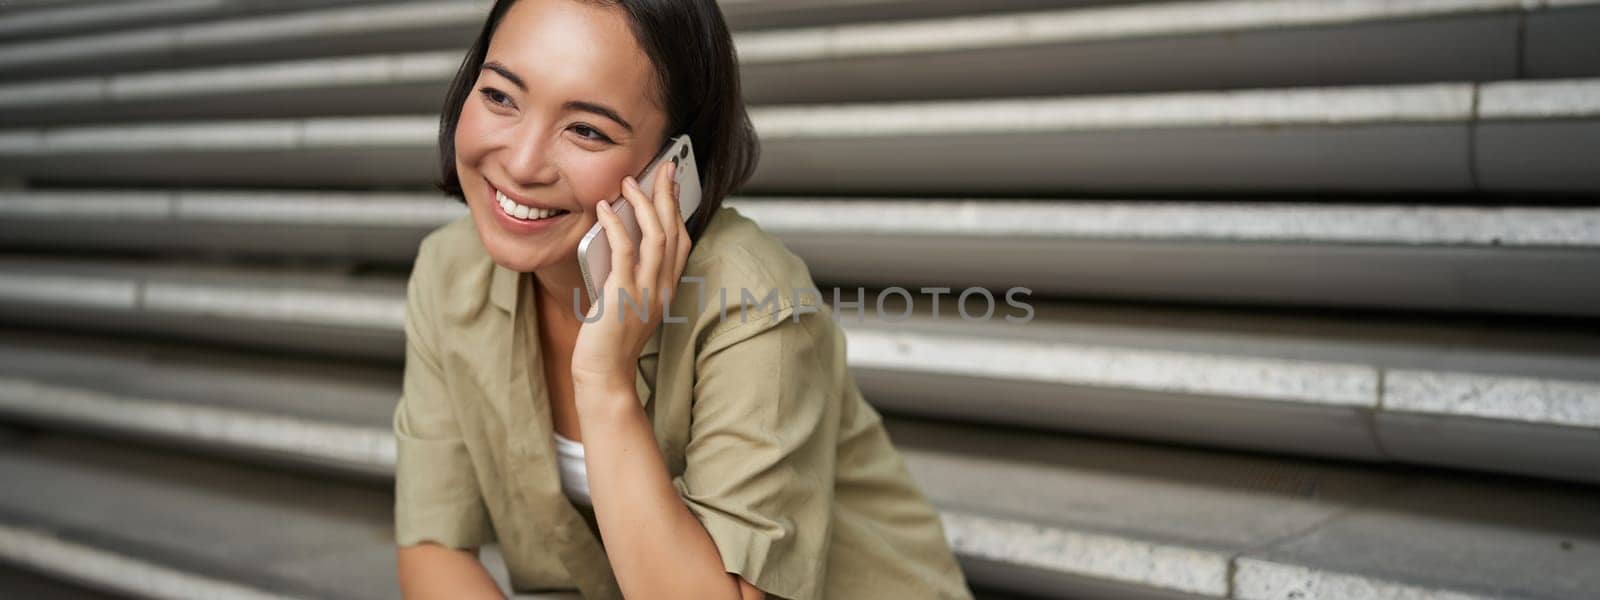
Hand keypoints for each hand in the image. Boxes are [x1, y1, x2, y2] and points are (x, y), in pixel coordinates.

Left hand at [571, 159, 689, 395]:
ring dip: (644, 204)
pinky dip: (616, 225)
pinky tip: (605, 208)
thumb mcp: (629, 300)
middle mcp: (663, 287)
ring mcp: (646, 291)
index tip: (673, 182)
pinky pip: (624, 251)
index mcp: (667, 287)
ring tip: (630, 181)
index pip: (682, 240)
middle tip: (663, 166)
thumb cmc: (611, 340)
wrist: (605, 374)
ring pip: (655, 236)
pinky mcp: (623, 295)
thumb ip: (631, 272)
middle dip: (669, 194)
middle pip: (674, 230)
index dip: (679, 208)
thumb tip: (620, 235)